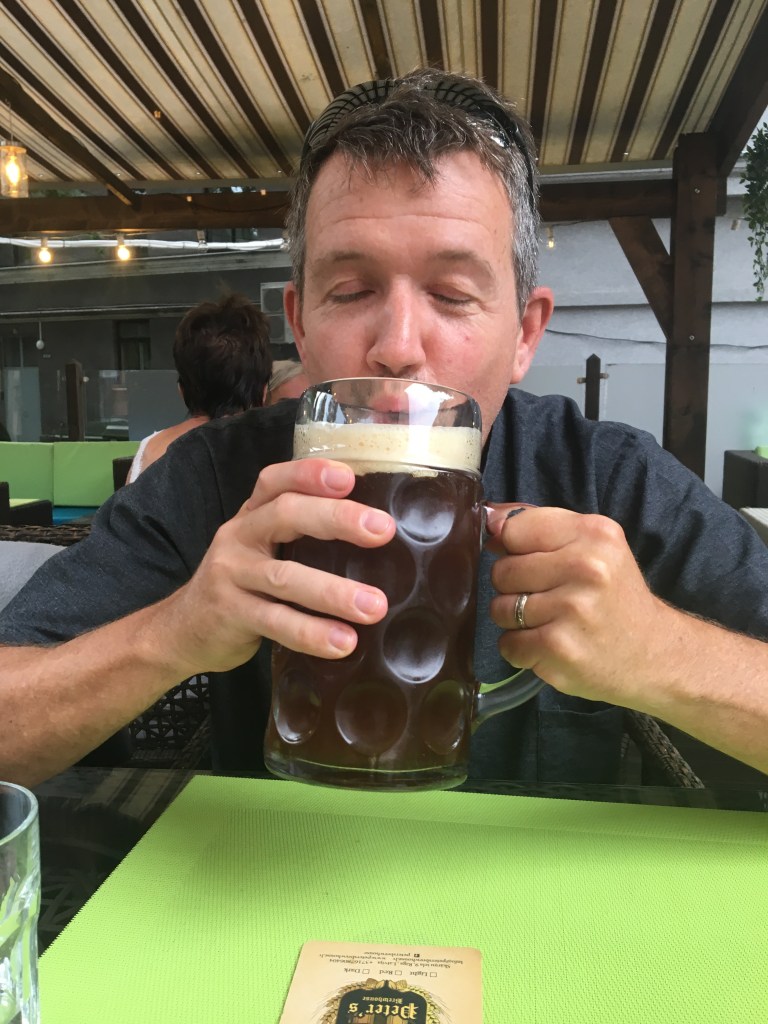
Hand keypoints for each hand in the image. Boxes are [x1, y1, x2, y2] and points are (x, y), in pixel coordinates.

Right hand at [156, 459, 395, 675]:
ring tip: (374, 607)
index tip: (348, 478)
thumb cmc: (241, 585)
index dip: (309, 473)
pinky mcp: (229, 614)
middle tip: (382, 531)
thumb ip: (301, 537)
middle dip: (336, 519)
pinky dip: (311, 633)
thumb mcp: (262, 550)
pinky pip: (275, 622)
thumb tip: (380, 537)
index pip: (276, 481)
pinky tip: (343, 643)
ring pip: (285, 577)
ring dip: (333, 592)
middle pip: (285, 515)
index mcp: (252, 515)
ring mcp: (230, 575)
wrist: (181, 630)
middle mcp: (238, 536)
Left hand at [485, 506, 668, 707]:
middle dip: (514, 587)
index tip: (528, 559)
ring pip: (500, 609)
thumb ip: (541, 527)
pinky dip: (521, 650)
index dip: (512, 547)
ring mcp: (571, 609)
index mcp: (594, 534)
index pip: (515, 529)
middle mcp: (585, 567)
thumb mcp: (594, 547)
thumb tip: (489, 518)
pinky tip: (550, 646)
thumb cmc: (614, 596)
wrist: (655, 653)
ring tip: (550, 623)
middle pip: (502, 570)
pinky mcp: (559, 647)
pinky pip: (508, 643)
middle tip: (547, 598)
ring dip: (515, 621)